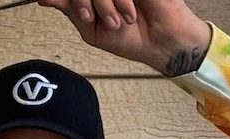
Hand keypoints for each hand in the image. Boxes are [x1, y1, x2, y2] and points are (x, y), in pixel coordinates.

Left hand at [38, 0, 212, 75]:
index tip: (68, 8)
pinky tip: (129, 15)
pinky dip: (120, 1)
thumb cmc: (131, 38)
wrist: (162, 43)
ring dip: (106, 6)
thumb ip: (70, 10)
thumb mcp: (92, 30)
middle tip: (97, 20)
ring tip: (121, 22)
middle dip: (84, 3)